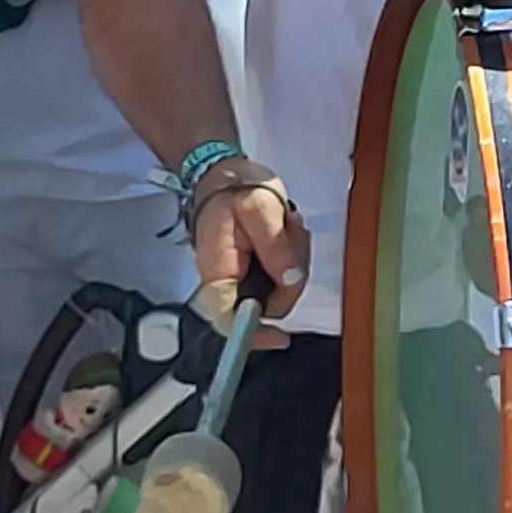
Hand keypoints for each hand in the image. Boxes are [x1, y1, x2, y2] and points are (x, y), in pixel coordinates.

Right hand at [183, 155, 307, 320]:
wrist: (225, 174)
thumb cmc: (235, 187)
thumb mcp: (258, 206)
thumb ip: (274, 244)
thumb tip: (289, 279)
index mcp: (217, 270)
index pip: (227, 319)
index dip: (253, 335)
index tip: (281, 338)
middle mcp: (227, 282)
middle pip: (265, 307)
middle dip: (290, 278)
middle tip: (292, 235)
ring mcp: (241, 279)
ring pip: (279, 292)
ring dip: (294, 262)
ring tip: (288, 225)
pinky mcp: (255, 273)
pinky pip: (282, 279)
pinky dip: (293, 258)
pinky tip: (288, 231)